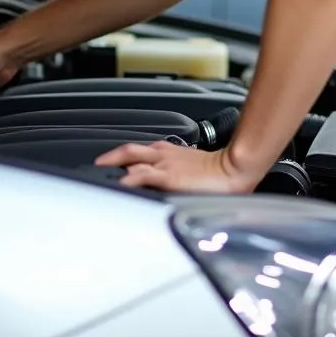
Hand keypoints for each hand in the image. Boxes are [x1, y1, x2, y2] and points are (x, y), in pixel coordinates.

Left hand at [94, 141, 261, 192]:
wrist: (238, 166)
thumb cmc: (226, 171)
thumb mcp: (199, 172)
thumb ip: (184, 176)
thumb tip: (180, 186)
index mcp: (172, 152)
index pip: (142, 151)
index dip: (125, 157)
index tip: (114, 165)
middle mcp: (165, 154)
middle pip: (130, 149)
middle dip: (111, 156)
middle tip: (96, 165)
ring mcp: (165, 164)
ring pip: (130, 157)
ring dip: (112, 165)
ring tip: (98, 175)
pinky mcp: (168, 176)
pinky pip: (140, 175)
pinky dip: (125, 179)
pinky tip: (116, 185)